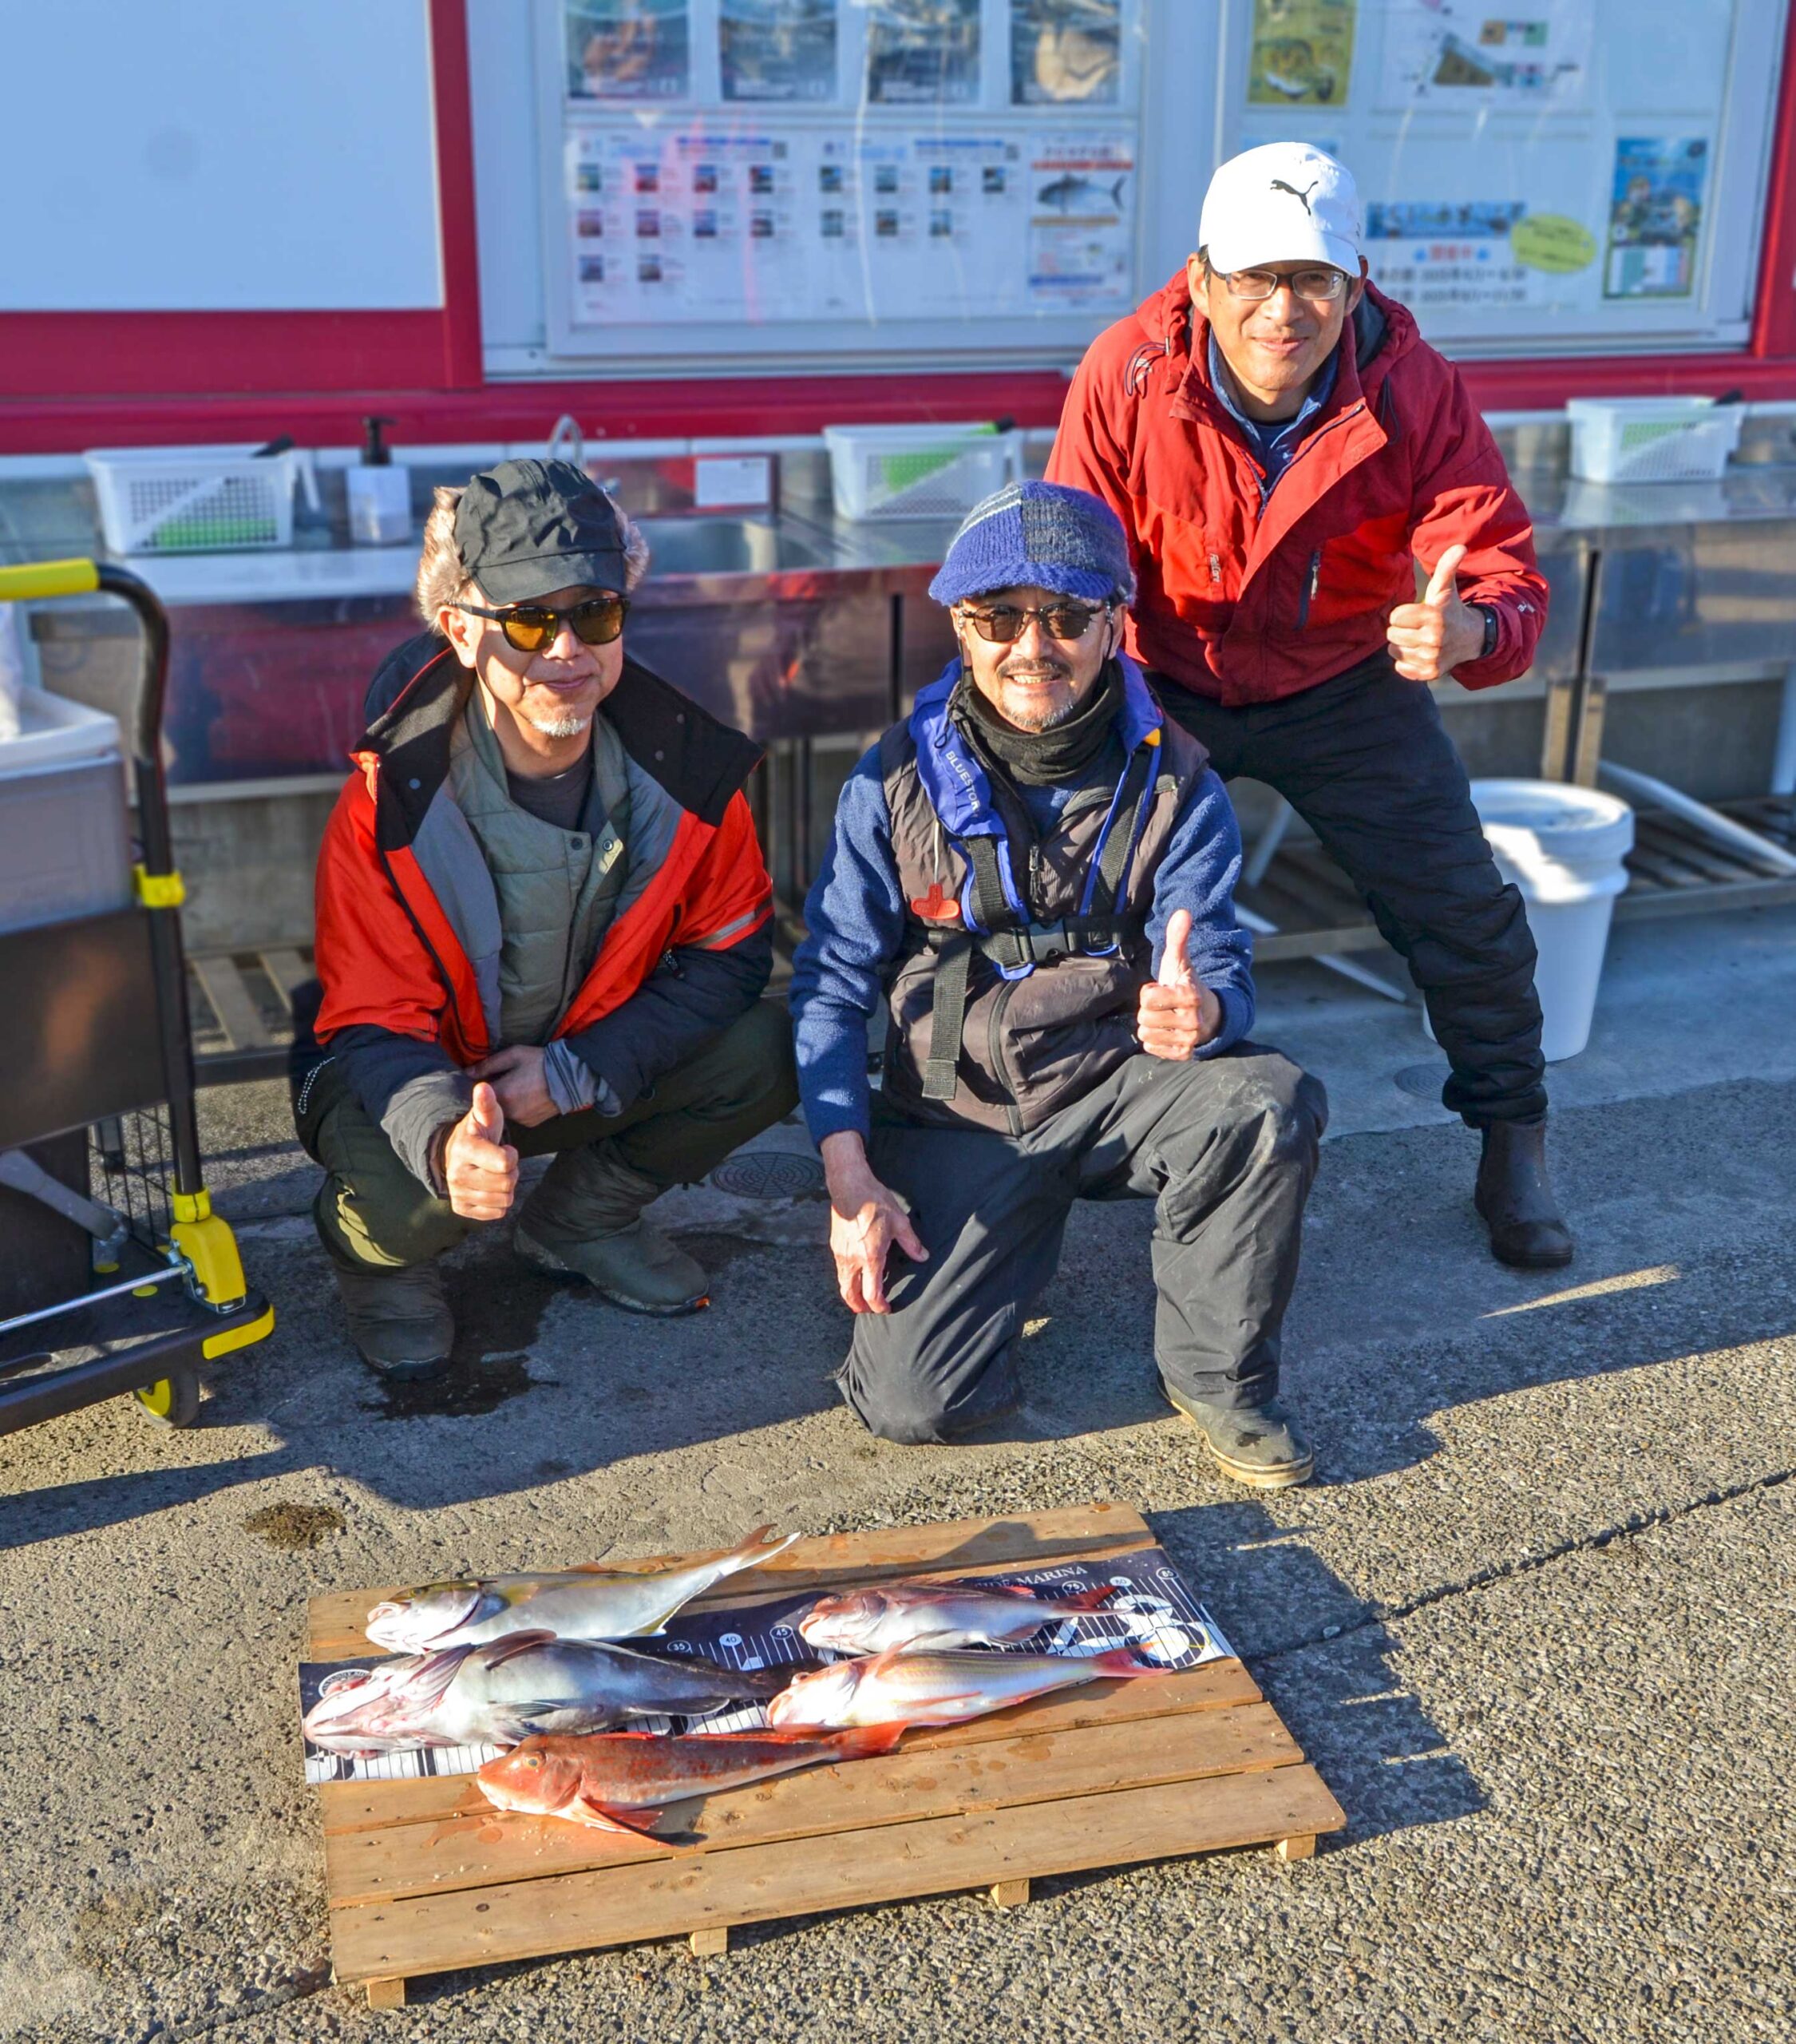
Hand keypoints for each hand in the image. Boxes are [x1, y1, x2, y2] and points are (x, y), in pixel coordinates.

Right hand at [438, 1082, 519, 1221]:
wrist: (454, 1153)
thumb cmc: (478, 1133)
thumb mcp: (485, 1117)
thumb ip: (486, 1103)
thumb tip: (483, 1087)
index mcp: (464, 1149)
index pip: (505, 1163)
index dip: (512, 1155)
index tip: (505, 1149)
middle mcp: (457, 1174)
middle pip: (507, 1184)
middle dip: (511, 1172)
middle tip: (501, 1163)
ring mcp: (458, 1193)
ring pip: (504, 1201)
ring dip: (506, 1188)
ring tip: (495, 1174)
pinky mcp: (461, 1208)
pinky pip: (497, 1213)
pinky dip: (499, 1202)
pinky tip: (490, 1187)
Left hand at [470, 1044, 556, 1127]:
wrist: (572, 1077)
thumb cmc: (542, 1062)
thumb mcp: (514, 1054)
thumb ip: (488, 1064)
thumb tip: (468, 1072)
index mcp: (503, 1093)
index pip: (478, 1094)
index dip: (481, 1085)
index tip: (487, 1078)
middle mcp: (509, 1111)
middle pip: (491, 1104)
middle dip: (495, 1094)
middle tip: (508, 1080)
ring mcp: (521, 1119)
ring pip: (504, 1111)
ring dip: (507, 1102)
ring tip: (520, 1087)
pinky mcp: (531, 1123)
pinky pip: (517, 1116)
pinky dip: (519, 1108)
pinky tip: (529, 1096)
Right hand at [820, 1131, 927, 1314]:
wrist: (849, 1186)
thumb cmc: (874, 1201)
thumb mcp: (900, 1222)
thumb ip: (911, 1243)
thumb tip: (922, 1256)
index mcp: (870, 1257)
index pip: (872, 1294)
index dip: (879, 1306)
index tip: (886, 1308)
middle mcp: (852, 1260)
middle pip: (851, 1295)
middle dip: (859, 1306)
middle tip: (869, 1309)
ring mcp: (840, 1254)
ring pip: (842, 1284)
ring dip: (851, 1294)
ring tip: (861, 1296)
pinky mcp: (834, 1246)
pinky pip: (839, 1270)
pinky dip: (846, 1279)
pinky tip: (856, 1274)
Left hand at [1137, 908, 1221, 1060]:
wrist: (1211, 1015)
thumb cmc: (1187, 985)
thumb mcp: (1181, 962)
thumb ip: (1178, 938)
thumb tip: (1182, 912)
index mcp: (1189, 994)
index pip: (1147, 998)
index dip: (1149, 993)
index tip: (1161, 990)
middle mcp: (1192, 1020)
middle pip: (1144, 1018)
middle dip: (1148, 1011)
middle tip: (1163, 1007)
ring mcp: (1189, 1039)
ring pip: (1146, 1035)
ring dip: (1150, 1026)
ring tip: (1164, 1019)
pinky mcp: (1184, 1054)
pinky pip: (1152, 1049)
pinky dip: (1155, 1041)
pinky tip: (1167, 1032)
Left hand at [1386, 544, 1484, 681]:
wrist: (1470, 638)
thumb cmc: (1450, 610)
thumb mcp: (1446, 588)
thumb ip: (1446, 567)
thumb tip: (1459, 547)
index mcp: (1433, 616)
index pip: (1394, 617)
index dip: (1402, 614)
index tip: (1416, 614)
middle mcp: (1433, 639)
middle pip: (1392, 635)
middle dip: (1402, 629)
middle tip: (1417, 627)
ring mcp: (1431, 658)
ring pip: (1395, 651)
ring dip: (1403, 645)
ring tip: (1419, 639)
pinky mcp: (1429, 673)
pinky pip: (1401, 668)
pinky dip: (1407, 662)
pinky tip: (1420, 652)